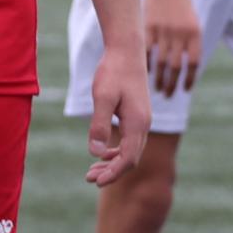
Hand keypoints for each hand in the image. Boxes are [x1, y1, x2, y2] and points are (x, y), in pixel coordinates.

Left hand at [83, 46, 150, 186]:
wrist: (126, 50)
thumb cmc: (113, 72)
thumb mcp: (103, 98)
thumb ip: (99, 125)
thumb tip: (94, 153)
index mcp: (137, 123)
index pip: (128, 159)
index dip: (112, 174)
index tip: (95, 182)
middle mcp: (143, 124)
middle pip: (130, 159)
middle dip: (111, 173)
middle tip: (89, 179)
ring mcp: (142, 120)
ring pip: (130, 151)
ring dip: (113, 164)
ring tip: (92, 171)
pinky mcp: (136, 115)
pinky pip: (129, 141)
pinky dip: (116, 151)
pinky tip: (102, 153)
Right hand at [144, 0, 202, 96]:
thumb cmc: (181, 6)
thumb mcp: (192, 23)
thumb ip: (191, 45)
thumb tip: (186, 72)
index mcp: (194, 33)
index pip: (193, 63)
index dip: (188, 79)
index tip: (184, 90)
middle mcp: (179, 33)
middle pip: (175, 67)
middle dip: (171, 84)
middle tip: (167, 95)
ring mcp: (163, 31)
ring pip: (160, 62)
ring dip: (159, 79)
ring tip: (158, 89)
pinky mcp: (148, 28)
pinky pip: (147, 53)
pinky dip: (146, 65)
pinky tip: (146, 74)